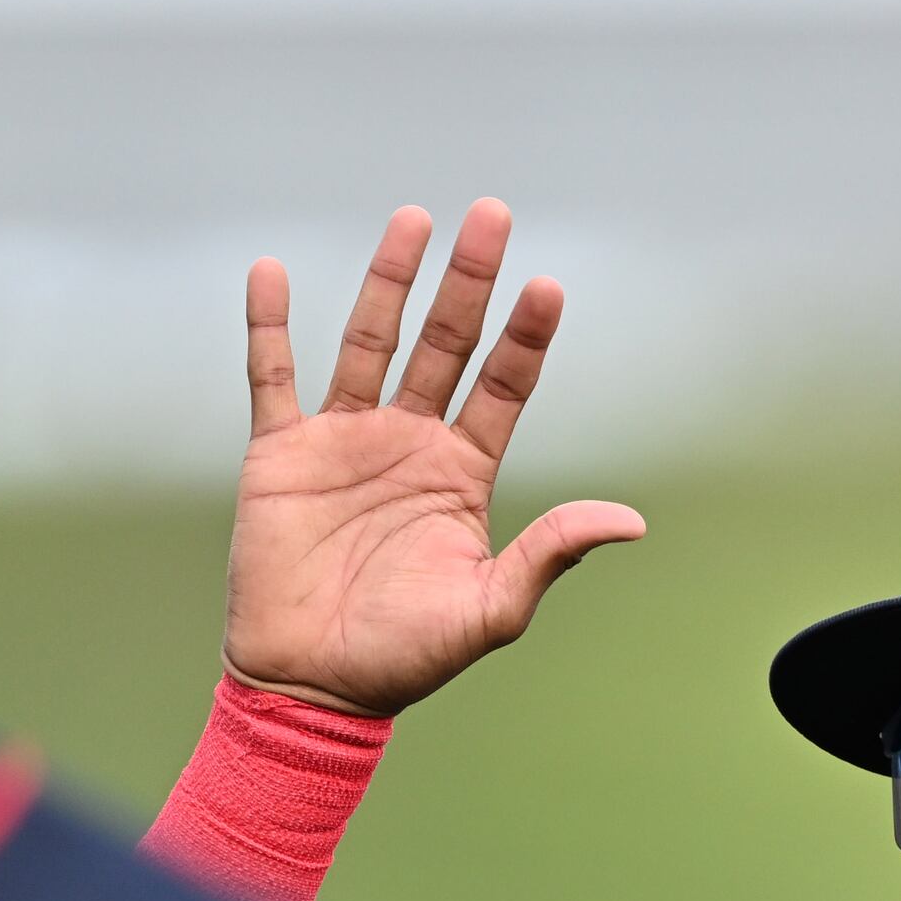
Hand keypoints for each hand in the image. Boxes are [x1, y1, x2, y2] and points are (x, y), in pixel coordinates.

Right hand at [222, 200, 646, 716]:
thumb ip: (550, 553)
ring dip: (390, 280)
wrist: (311, 687)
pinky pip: (272, 377)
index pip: (503, 387)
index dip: (525, 338)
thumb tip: (630, 521)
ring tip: (414, 219)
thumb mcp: (491, 608)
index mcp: (461, 473)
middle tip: (493, 213)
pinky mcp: (282, 454)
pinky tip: (272, 272)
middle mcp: (407, 442)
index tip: (548, 287)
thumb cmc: (404, 657)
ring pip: (370, 342)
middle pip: (444, 343)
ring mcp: (344, 441)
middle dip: (468, 281)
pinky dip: (270, 325)